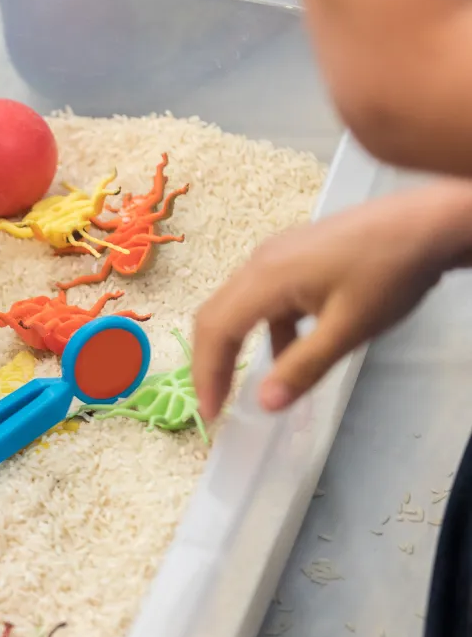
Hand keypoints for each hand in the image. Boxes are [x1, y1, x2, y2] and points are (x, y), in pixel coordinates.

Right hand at [193, 180, 471, 420]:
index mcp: (265, 278)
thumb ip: (303, 367)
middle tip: (216, 403)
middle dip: (209, 362)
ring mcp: (275, 254)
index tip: (211, 415)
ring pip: (236, 305)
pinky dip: (263, 329)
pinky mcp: (293, 254)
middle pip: (215, 315)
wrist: (430, 221)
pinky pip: (261, 295)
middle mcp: (259, 262)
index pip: (216, 331)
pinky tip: (291, 348)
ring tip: (247, 383)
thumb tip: (264, 405)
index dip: (207, 375)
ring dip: (235, 346)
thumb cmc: (390, 273)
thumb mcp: (349, 329)